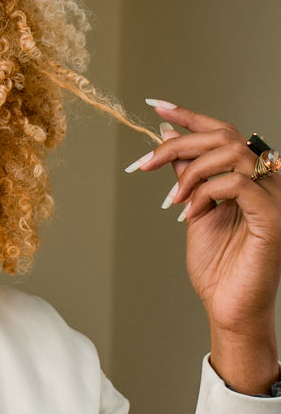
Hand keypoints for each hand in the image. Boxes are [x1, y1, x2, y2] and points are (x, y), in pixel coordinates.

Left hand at [128, 102, 280, 393]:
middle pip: (223, 136)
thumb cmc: (217, 265)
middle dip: (178, 144)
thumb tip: (166, 135)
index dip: (189, 115)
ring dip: (190, 172)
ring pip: (230, 154)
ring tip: (172, 202)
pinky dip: (205, 192)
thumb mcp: (192, 208)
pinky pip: (238, 183)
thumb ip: (186, 173)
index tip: (154, 105)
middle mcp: (267, 180)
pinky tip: (189, 214)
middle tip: (145, 164)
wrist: (229, 307)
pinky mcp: (272, 217)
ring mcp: (274, 197)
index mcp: (249, 175)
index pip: (222, 131)